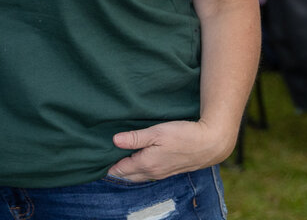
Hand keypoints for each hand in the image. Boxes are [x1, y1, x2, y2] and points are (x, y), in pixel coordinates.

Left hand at [107, 119, 234, 182]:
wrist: (210, 144)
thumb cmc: (183, 135)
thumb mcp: (157, 132)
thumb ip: (135, 138)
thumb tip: (114, 140)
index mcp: (146, 164)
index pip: (120, 169)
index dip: (108, 164)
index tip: (96, 158)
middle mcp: (153, 172)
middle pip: (128, 175)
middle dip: (115, 170)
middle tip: (102, 160)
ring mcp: (162, 173)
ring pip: (138, 175)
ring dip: (127, 170)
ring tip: (117, 160)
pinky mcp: (170, 170)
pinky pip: (149, 173)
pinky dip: (139, 169)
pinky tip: (138, 160)